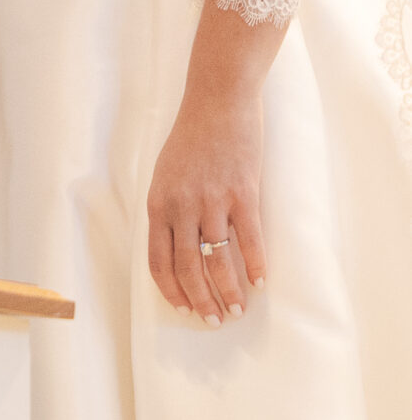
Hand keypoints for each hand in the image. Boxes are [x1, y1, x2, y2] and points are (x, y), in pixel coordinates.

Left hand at [146, 82, 265, 324]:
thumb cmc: (192, 136)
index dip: (171, 290)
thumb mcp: (166, 173)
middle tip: (215, 320)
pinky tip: (260, 282)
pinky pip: (249, 239)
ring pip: (218, 260)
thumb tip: (177, 246)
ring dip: (229, 290)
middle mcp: (182, 205)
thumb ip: (170, 208)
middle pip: (188, 267)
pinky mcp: (242, 193)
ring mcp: (213, 200)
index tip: (184, 309)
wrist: (218, 100)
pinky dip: (256, 265)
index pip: (158, 260)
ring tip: (239, 309)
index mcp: (159, 202)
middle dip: (201, 300)